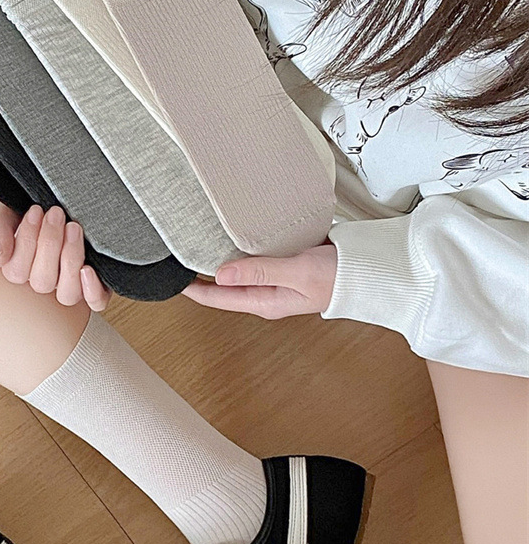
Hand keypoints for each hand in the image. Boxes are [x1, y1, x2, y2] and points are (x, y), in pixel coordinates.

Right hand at [0, 202, 111, 310]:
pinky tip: (88, 269)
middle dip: (49, 243)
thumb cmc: (35, 208)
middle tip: (56, 213)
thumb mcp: (10, 212)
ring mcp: (70, 285)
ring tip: (73, 228)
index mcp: (21, 269)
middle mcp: (45, 281)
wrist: (62, 198)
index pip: (17, 272)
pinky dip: (93, 290)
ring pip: (67, 294)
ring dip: (70, 259)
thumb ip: (0, 232)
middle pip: (43, 282)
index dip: (26, 241)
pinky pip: (96, 301)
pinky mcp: (96, 284)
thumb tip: (0, 260)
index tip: (36, 210)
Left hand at [182, 243, 337, 317]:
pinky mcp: (285, 268)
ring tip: (196, 247)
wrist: (372, 272)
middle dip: (200, 277)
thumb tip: (221, 275)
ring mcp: (276, 283)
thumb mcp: (296, 273)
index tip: (171, 277)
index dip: (192, 289)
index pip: (217, 299)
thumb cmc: (340, 276)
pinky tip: (231, 240)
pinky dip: (240, 253)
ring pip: (238, 275)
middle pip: (223, 288)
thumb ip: (259, 272)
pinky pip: (255, 263)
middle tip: (178, 257)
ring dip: (219, 263)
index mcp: (265, 302)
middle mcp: (266, 295)